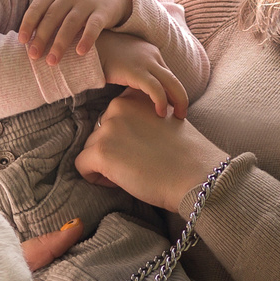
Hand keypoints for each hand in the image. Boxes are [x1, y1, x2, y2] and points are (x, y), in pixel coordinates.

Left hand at [18, 0, 129, 64]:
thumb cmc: (80, 2)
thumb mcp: (63, 0)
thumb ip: (47, 13)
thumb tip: (26, 39)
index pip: (37, 6)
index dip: (28, 23)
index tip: (22, 41)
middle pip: (52, 16)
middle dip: (41, 37)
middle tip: (34, 56)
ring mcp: (87, 1)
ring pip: (70, 23)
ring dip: (60, 43)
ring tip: (52, 61)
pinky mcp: (103, 11)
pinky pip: (93, 26)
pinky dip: (86, 39)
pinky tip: (80, 52)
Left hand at [75, 89, 228, 212]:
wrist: (197, 174)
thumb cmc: (187, 155)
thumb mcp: (164, 121)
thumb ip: (141, 119)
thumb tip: (123, 135)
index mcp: (133, 98)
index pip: (112, 119)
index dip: (124, 138)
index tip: (143, 150)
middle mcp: (117, 107)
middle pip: (99, 134)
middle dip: (112, 151)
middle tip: (137, 165)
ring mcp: (108, 128)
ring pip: (90, 150)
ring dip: (105, 165)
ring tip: (131, 174)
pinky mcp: (101, 151)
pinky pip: (82, 166)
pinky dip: (95, 178)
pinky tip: (118, 182)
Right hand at [95, 31, 184, 118]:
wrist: (85, 45)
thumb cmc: (100, 56)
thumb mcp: (123, 62)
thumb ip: (133, 73)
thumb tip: (137, 93)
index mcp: (150, 52)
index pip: (167, 74)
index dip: (172, 92)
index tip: (173, 106)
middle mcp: (152, 55)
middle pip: (174, 79)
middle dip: (181, 97)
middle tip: (182, 114)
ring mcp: (146, 62)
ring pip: (172, 83)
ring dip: (178, 101)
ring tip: (177, 117)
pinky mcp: (136, 71)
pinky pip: (156, 89)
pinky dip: (162, 101)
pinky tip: (160, 113)